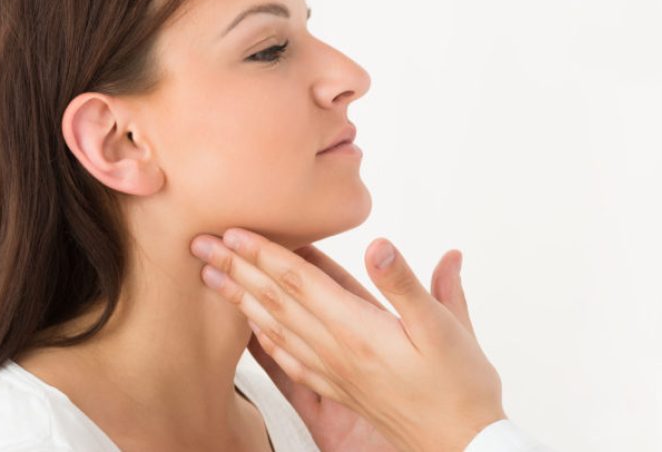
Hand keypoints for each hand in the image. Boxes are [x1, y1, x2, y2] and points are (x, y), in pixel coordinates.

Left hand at [190, 228, 506, 451]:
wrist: (460, 445)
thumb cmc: (461, 385)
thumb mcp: (446, 328)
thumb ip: (407, 285)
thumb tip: (379, 245)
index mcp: (357, 330)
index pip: (299, 281)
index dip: (264, 252)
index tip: (233, 230)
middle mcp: (336, 350)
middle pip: (275, 300)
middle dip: (236, 268)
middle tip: (201, 244)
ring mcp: (334, 371)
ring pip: (275, 327)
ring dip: (240, 298)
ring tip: (211, 277)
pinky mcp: (339, 389)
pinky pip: (290, 360)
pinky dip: (265, 339)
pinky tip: (253, 330)